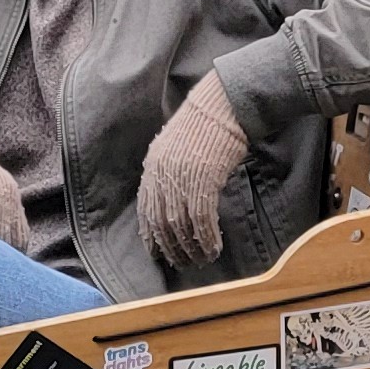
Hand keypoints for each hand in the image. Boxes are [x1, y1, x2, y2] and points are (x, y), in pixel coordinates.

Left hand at [134, 79, 248, 271]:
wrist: (223, 105)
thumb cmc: (205, 124)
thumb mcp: (175, 147)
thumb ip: (168, 172)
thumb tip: (170, 201)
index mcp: (153, 166)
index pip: (146, 211)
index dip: (152, 236)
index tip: (158, 253)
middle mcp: (162, 175)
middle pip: (161, 223)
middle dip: (171, 248)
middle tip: (181, 263)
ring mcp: (182, 178)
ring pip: (181, 226)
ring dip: (191, 248)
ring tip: (200, 260)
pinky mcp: (204, 181)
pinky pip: (201, 220)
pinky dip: (207, 239)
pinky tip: (214, 248)